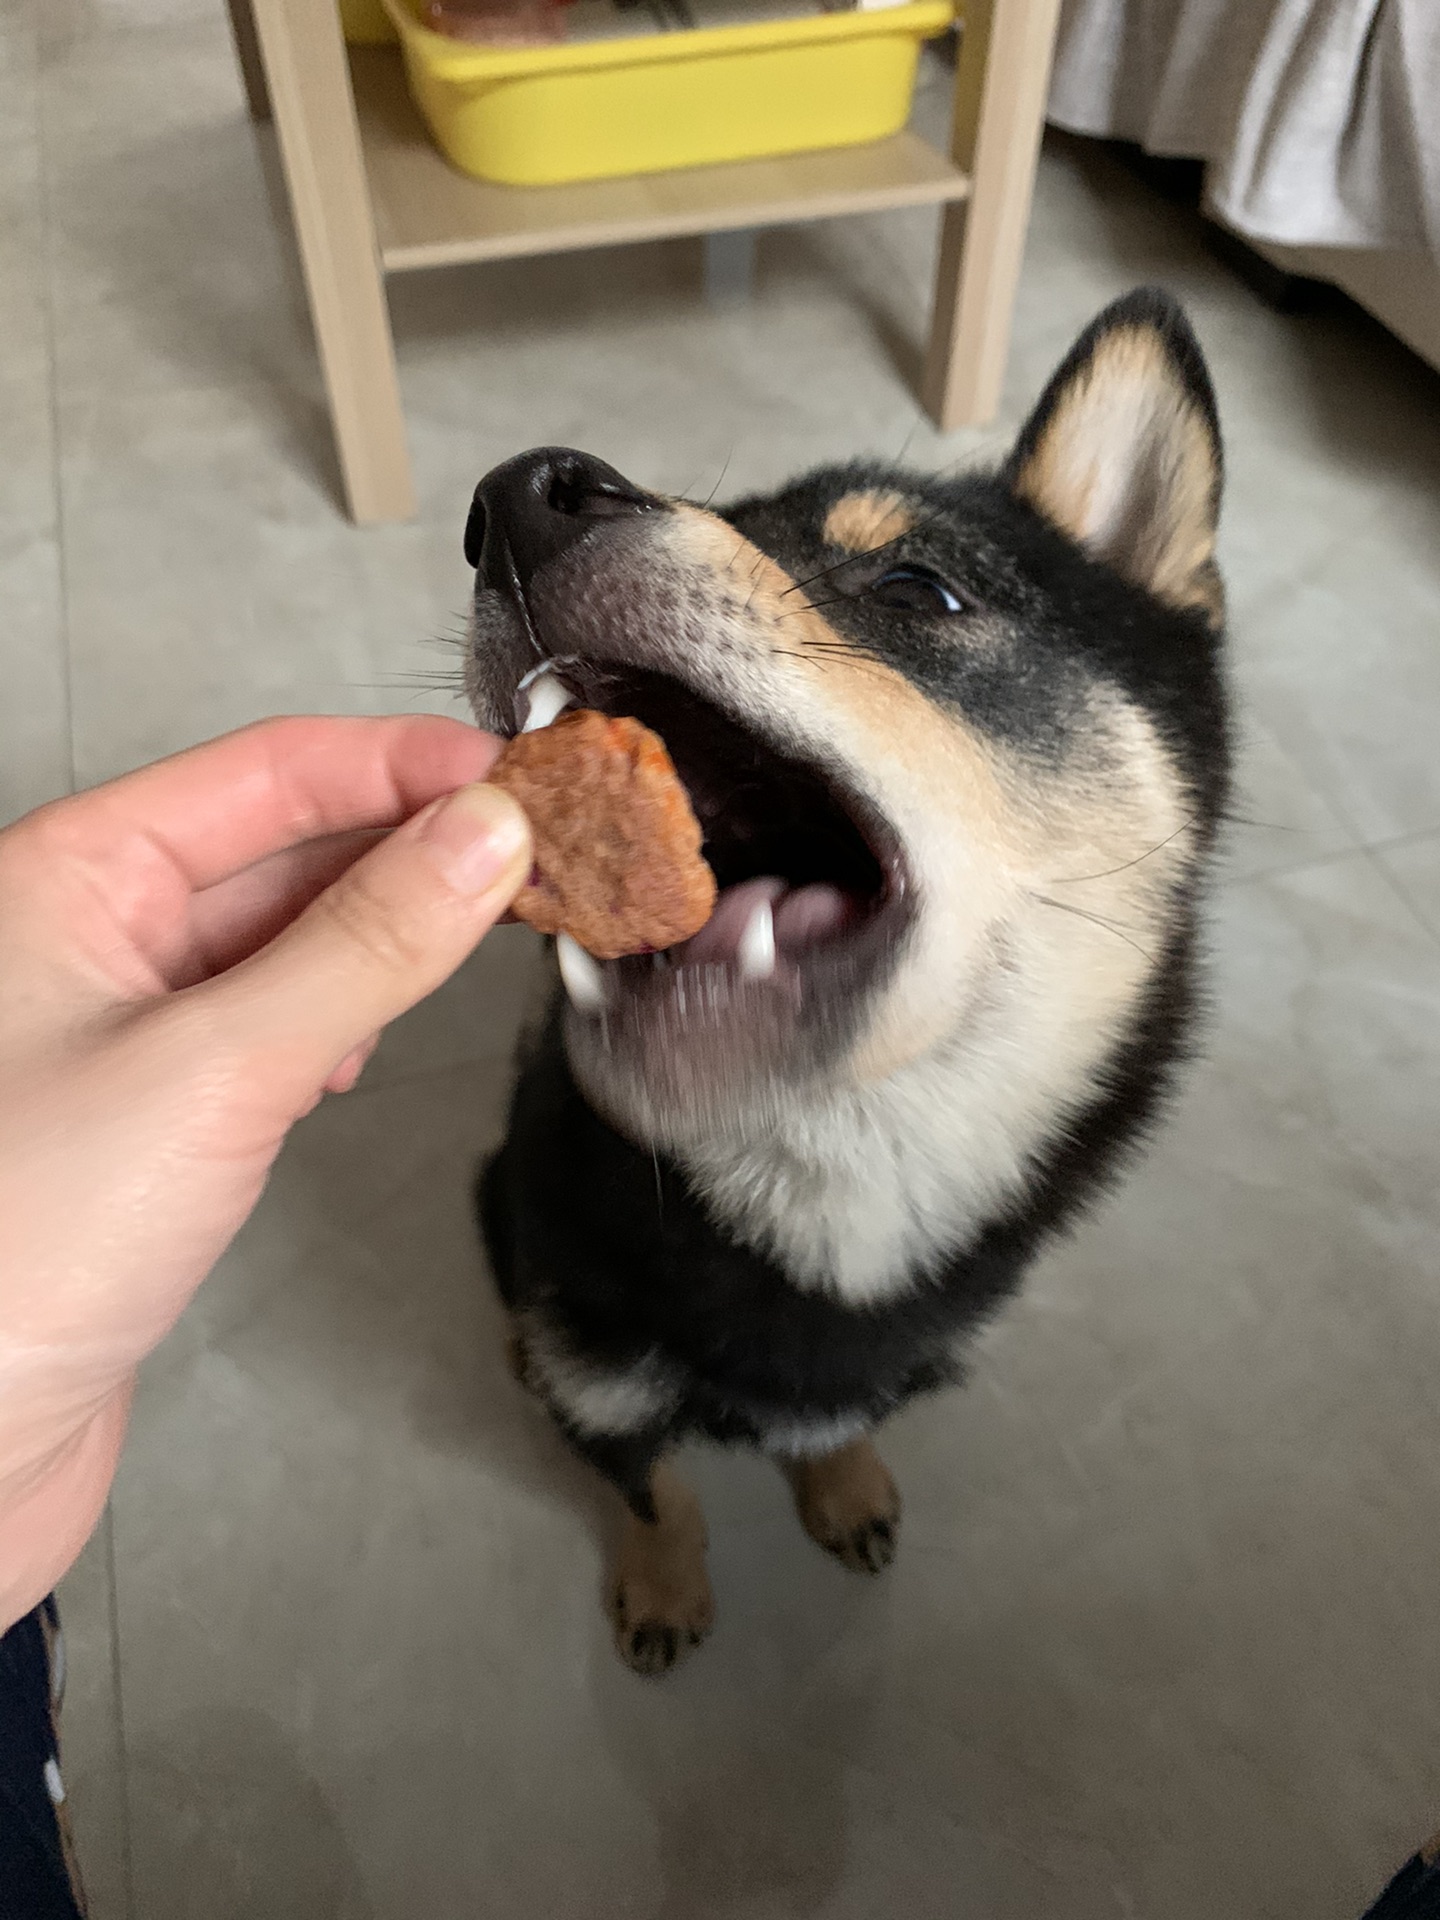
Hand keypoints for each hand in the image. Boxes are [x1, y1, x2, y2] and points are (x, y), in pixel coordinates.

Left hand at [0, 716, 530, 1628]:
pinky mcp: (156, 1113)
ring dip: (386, 932)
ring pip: (286, 936)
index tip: (520, 779)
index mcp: (72, 877)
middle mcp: (91, 934)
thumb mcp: (219, 1069)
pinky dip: (340, 1016)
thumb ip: (364, 947)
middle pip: (286, 844)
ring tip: (483, 933)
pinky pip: (271, 1021)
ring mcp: (123, 1025)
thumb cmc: (14, 1251)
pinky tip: (366, 1043)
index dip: (404, 764)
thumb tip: (482, 840)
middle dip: (413, 844)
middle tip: (541, 854)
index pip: (271, 772)